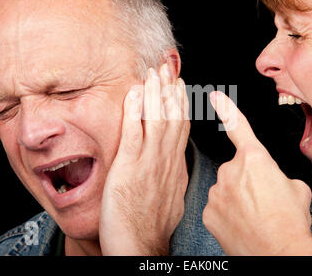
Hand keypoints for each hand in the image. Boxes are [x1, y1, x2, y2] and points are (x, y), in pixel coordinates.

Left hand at [99, 64, 189, 254]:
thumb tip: (173, 163)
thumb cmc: (152, 225)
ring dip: (155, 93)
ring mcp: (150, 162)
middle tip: (167, 66)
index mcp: (174, 165)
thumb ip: (171, 174)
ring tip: (153, 71)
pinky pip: (134, 132)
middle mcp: (166, 159)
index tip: (178, 83)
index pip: (181, 126)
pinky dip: (135, 110)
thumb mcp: (170, 196)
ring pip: (157, 119)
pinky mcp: (130, 167)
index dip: (180, 102)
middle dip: (170, 89)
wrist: (142, 246)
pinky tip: (134, 93)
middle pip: (172, 116)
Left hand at [202, 91, 311, 254]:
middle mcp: (231, 171)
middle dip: (248, 181)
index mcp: (255, 158)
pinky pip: (218, 207)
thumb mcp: (297, 189)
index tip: (214, 96)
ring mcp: (217, 192)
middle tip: (263, 201)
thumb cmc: (290, 221)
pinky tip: (242, 224)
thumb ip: (278, 176)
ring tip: (256, 216)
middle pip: (237, 170)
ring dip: (238, 198)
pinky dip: (228, 214)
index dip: (225, 109)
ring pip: (226, 189)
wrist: (278, 252)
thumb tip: (274, 182)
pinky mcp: (208, 212)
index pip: (237, 126)